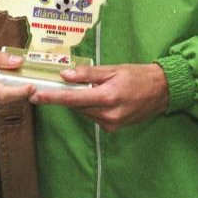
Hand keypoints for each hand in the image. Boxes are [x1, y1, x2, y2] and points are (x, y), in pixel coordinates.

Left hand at [29, 63, 168, 131]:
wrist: (162, 91)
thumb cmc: (138, 76)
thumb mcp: (113, 69)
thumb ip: (87, 74)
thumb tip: (65, 75)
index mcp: (107, 97)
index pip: (72, 99)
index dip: (52, 98)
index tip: (35, 96)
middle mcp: (108, 114)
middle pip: (76, 106)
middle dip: (68, 95)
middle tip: (63, 83)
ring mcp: (111, 124)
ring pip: (84, 112)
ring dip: (82, 101)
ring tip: (95, 88)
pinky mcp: (113, 128)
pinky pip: (94, 116)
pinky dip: (92, 107)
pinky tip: (103, 98)